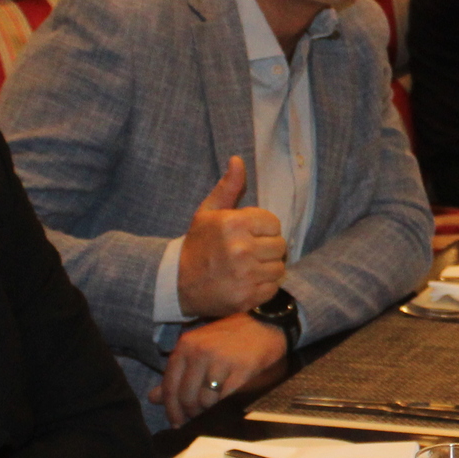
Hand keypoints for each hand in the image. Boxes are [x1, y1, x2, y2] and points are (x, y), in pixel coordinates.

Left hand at [160, 314, 287, 427]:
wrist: (265, 324)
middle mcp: (200, 352)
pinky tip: (225, 407)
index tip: (176, 423)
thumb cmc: (229, 339)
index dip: (171, 409)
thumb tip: (153, 398)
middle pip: (186, 397)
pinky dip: (223, 407)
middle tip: (196, 420)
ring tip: (213, 411)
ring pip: (205, 401)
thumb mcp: (198, 349)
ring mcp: (221, 361)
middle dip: (190, 414)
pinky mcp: (242, 370)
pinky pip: (226, 399)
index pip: (170, 386)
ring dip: (208, 412)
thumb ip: (176, 374)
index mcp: (185, 346)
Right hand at [177, 157, 287, 318]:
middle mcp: (241, 248)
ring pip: (279, 268)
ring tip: (248, 268)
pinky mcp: (247, 296)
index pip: (273, 223)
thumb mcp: (208, 212)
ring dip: (267, 268)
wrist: (178, 283)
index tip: (248, 235)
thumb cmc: (198, 244)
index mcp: (234, 223)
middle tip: (248, 253)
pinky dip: (263, 286)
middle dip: (266, 248)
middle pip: (280, 246)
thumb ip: (228, 187)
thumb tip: (238, 160)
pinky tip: (247, 282)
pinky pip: (273, 288)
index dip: (263, 229)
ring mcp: (245, 275)